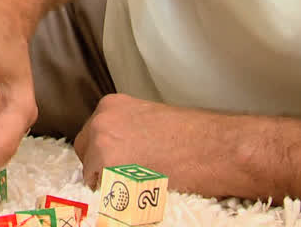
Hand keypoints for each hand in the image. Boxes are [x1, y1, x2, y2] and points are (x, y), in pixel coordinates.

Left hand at [73, 94, 236, 195]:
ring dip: (108, 180)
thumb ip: (127, 128)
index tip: (120, 161)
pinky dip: (116, 195)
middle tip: (126, 175)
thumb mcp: (150, 118)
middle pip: (84, 150)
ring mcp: (102, 142)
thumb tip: (120, 146)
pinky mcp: (108, 165)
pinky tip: (138, 189)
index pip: (91, 134)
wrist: (216, 147)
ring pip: (90, 171)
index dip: (105, 152)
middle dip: (100, 165)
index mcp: (111, 105)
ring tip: (138, 182)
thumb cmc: (194, 136)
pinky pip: (101, 189)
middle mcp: (101, 120)